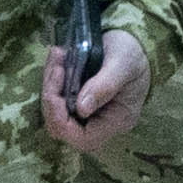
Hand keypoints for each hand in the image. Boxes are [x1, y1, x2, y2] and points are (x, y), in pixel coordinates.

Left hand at [44, 25, 151, 155]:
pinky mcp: (77, 103)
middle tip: (56, 68)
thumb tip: (82, 109)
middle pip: (63, 128)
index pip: (83, 138)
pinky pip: (57, 101)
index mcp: (118, 120)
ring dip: (50, 87)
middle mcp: (101, 123)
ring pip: (55, 114)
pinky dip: (52, 81)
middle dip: (52, 100)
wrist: (133, 44)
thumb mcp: (124, 63)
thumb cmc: (133, 53)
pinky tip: (57, 60)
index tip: (54, 93)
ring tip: (57, 56)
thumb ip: (105, 85)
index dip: (62, 121)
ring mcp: (87, 114)